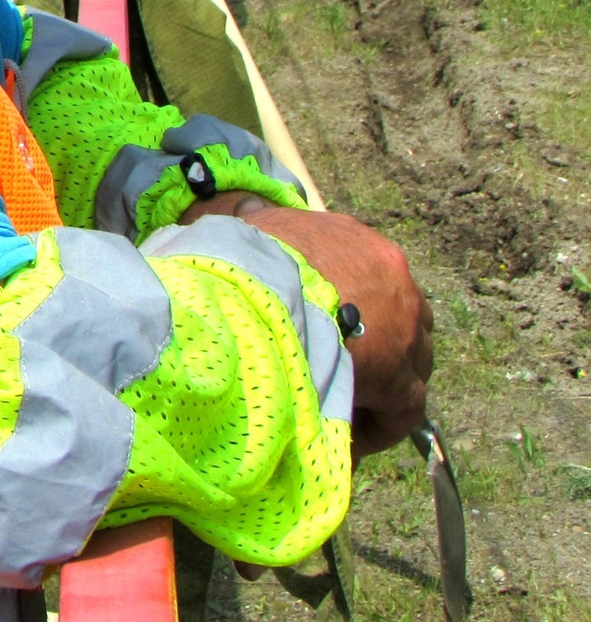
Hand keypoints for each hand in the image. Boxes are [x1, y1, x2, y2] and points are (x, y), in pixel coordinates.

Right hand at [241, 204, 432, 457]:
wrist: (252, 297)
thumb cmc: (243, 264)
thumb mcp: (251, 229)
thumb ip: (260, 223)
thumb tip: (252, 210)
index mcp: (353, 237)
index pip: (367, 272)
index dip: (348, 305)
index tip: (321, 327)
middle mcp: (390, 272)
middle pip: (397, 313)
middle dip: (375, 342)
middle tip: (338, 367)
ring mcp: (404, 325)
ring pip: (406, 361)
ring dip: (377, 382)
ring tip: (340, 406)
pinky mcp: (402, 377)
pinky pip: (401, 411)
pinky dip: (375, 425)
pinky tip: (346, 439)